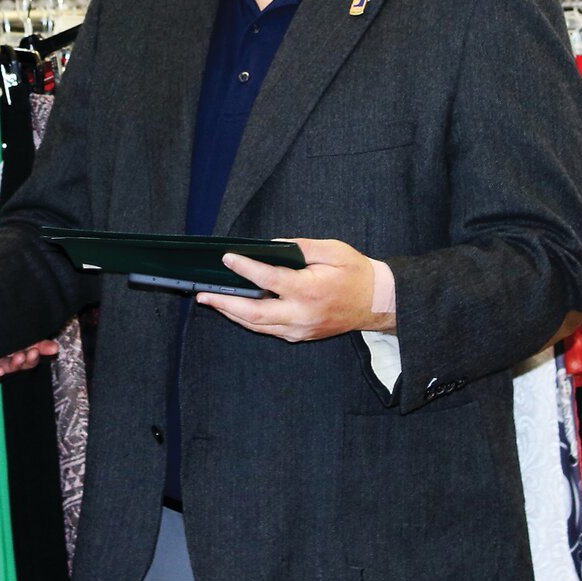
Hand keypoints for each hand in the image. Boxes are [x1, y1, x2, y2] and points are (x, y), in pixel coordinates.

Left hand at [0, 338, 59, 384]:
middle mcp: (2, 359)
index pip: (29, 354)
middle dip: (27, 359)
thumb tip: (56, 347)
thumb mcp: (13, 335)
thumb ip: (34, 343)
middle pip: (18, 363)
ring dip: (12, 365)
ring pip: (4, 368)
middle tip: (31, 352)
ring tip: (18, 358)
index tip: (50, 348)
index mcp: (11, 351)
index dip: (39, 352)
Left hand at [194, 238, 388, 342]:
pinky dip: (250, 321)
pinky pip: (270, 330)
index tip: (227, 258)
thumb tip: (270, 245)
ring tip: (212, 301)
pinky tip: (237, 310)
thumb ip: (299, 247)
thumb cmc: (356, 273)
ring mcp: (301, 329)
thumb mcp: (332, 249)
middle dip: (225, 304)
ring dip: (233, 314)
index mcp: (309, 290)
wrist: (378, 302)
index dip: (245, 268)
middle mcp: (302, 314)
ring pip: (259, 326)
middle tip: (203, 295)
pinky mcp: (302, 335)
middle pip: (254, 314)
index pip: (268, 280)